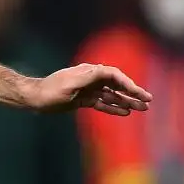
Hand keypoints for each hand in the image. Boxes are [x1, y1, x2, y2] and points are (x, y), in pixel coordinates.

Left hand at [29, 64, 151, 116]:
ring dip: (127, 101)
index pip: (114, 76)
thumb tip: (104, 71)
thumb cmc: (50, 91)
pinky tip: (125, 112)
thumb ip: (88, 78)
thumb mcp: (69, 84)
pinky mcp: (83, 99)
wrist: (34, 99)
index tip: (139, 93)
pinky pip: (102, 103)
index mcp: (89, 72)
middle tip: (148, 101)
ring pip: (112, 95)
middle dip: (133, 93)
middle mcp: (91, 79)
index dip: (128, 84)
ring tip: (142, 109)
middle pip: (116, 85)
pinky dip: (114, 107)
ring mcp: (88, 89)